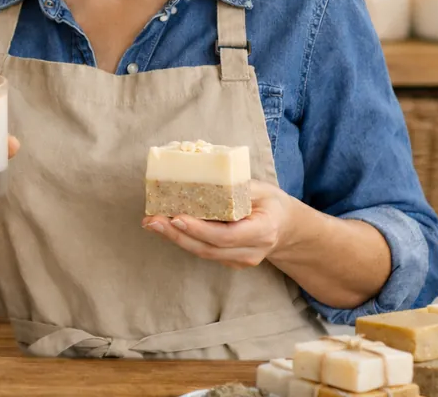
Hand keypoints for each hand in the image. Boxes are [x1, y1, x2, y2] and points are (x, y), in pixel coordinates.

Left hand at [141, 180, 294, 268]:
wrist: (285, 228)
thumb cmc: (270, 202)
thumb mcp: (260, 189)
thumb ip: (234, 186)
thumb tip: (200, 174)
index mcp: (263, 230)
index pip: (227, 235)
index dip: (200, 229)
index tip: (177, 217)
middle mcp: (252, 251)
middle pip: (209, 248)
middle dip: (177, 235)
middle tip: (152, 220)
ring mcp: (242, 260)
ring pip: (203, 252)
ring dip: (175, 238)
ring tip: (151, 223)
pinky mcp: (230, 262)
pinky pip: (204, 251)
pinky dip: (184, 239)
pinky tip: (165, 227)